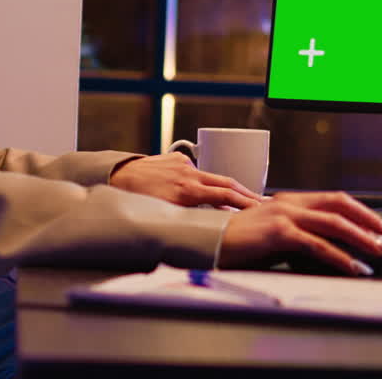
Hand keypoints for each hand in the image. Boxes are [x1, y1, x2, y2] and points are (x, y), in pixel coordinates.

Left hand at [108, 153, 262, 209]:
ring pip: (213, 177)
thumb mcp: (167, 215)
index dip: (245, 203)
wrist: (119, 177)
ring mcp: (184, 165)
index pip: (225, 196)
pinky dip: (202, 180)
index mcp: (188, 192)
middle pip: (226, 183)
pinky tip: (200, 187)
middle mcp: (189, 176)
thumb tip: (213, 222)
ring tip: (240, 198)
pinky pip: (196, 170)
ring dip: (227, 187)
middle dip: (246, 193)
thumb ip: (192, 217)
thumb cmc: (138, 199)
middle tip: (261, 202)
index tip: (259, 208)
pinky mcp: (178, 158)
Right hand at [217, 191, 381, 275]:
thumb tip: (334, 251)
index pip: (336, 200)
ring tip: (381, 253)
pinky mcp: (278, 232)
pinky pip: (317, 244)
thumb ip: (302, 237)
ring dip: (362, 239)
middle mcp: (290, 202)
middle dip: (371, 221)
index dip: (363, 212)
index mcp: (291, 201)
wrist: (208, 243)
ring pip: (334, 222)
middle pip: (341, 205)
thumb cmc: (240, 243)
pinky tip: (354, 267)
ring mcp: (284, 215)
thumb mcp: (276, 237)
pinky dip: (340, 257)